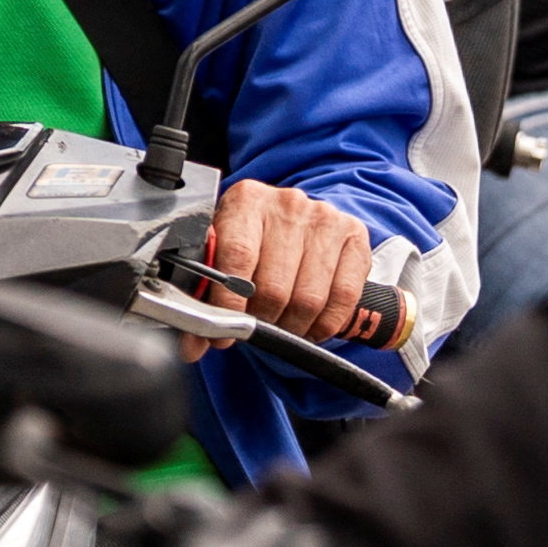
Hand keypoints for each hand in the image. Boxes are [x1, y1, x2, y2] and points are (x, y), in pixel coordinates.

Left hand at [204, 179, 386, 345]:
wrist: (290, 219)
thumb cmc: (250, 241)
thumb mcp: (221, 257)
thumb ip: (204, 297)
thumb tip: (192, 346)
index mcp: (246, 200)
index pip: (237, 258)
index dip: (229, 303)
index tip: (222, 332)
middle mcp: (288, 204)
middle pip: (275, 287)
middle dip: (262, 320)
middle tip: (257, 328)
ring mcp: (325, 218)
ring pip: (309, 298)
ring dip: (293, 326)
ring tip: (282, 325)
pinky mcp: (354, 235)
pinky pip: (343, 298)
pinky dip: (324, 324)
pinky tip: (310, 323)